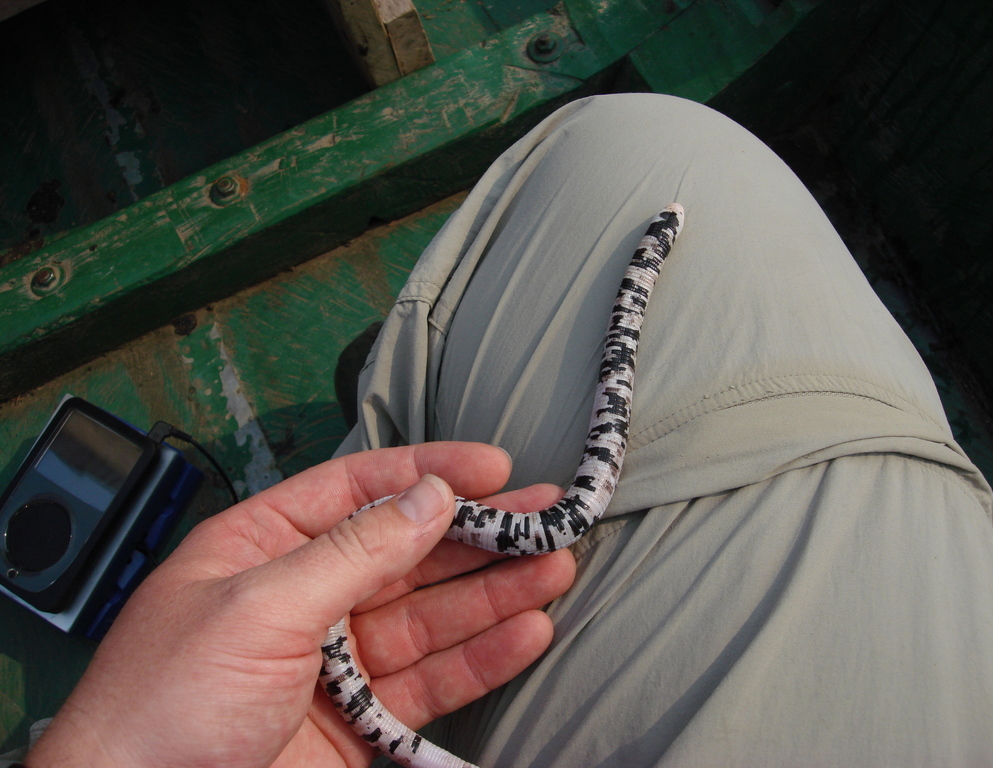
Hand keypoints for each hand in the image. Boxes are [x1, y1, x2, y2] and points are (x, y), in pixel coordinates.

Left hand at [27, 443, 575, 767]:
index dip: (429, 472)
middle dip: (479, 534)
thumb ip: (352, 552)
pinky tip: (524, 633)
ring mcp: (334, 661)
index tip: (493, 467)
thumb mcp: (258, 608)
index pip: (360, 490)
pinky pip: (429, 681)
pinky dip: (480, 659)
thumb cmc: (160, 708)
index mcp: (264, 546)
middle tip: (547, 517)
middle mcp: (304, 595)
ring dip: (493, 592)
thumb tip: (427, 497)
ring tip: (554, 568)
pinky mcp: (358, 721)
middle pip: (408, 551)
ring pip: (430, 615)